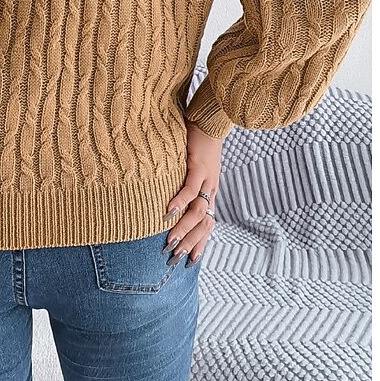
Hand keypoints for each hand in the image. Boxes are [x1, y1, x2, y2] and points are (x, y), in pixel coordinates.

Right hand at [161, 119, 223, 267]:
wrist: (210, 119)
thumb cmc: (197, 142)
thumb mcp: (193, 168)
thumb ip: (185, 183)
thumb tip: (169, 197)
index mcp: (210, 191)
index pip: (207, 224)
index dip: (201, 243)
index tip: (191, 261)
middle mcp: (210, 189)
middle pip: (204, 223)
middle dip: (191, 243)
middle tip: (175, 258)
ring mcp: (206, 179)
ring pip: (198, 211)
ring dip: (184, 229)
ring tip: (170, 242)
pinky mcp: (198, 166)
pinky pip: (190, 189)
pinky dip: (179, 202)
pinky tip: (168, 213)